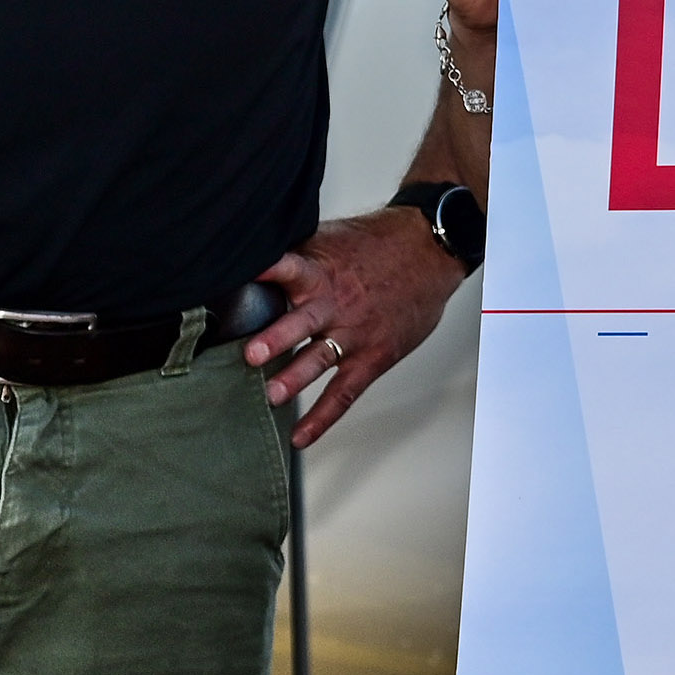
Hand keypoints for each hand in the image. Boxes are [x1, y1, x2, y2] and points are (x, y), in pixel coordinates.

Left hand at [244, 207, 466, 447]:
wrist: (429, 252)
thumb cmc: (379, 245)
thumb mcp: (333, 238)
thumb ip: (295, 255)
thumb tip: (249, 257)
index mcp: (321, 271)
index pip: (289, 268)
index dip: (267, 271)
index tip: (245, 277)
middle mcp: (335, 304)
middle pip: (302, 322)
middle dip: (277, 338)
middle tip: (252, 354)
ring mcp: (353, 334)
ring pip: (319, 358)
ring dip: (294, 378)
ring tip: (271, 395)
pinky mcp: (372, 357)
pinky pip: (344, 393)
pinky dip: (322, 417)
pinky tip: (300, 436)